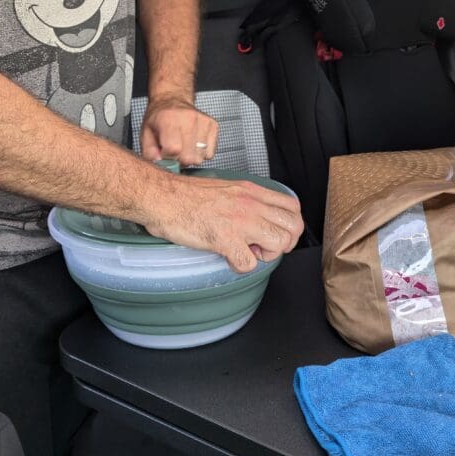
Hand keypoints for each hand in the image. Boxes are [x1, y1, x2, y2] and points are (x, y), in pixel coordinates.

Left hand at [140, 96, 217, 166]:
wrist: (173, 99)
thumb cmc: (159, 118)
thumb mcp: (146, 133)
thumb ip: (149, 152)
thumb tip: (161, 164)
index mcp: (168, 120)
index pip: (174, 150)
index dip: (168, 157)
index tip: (165, 152)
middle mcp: (188, 119)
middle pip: (189, 157)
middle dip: (180, 160)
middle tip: (175, 151)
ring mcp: (203, 121)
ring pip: (201, 157)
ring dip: (191, 156)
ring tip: (184, 146)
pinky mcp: (213, 125)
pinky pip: (210, 153)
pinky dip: (202, 153)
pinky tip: (193, 144)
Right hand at [142, 171, 304, 272]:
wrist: (161, 196)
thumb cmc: (184, 195)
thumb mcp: (225, 188)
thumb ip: (245, 202)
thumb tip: (255, 221)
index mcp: (250, 191)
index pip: (292, 206)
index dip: (290, 226)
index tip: (275, 234)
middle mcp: (250, 204)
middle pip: (293, 226)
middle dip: (283, 243)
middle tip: (264, 248)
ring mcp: (240, 221)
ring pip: (279, 244)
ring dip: (266, 255)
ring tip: (246, 252)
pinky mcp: (225, 239)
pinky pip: (249, 264)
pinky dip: (240, 267)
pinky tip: (228, 258)